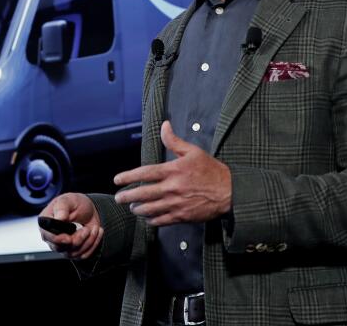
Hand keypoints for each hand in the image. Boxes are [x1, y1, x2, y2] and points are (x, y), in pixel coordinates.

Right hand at [39, 193, 103, 259]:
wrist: (88, 210)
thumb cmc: (75, 203)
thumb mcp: (68, 200)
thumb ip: (62, 208)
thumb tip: (59, 218)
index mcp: (46, 224)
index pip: (47, 236)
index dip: (57, 239)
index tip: (68, 238)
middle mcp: (52, 237)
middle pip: (61, 248)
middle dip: (78, 239)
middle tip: (87, 229)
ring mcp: (62, 246)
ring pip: (74, 253)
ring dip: (88, 240)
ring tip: (94, 228)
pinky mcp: (74, 252)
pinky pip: (83, 255)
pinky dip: (93, 244)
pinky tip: (96, 233)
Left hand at [113, 120, 231, 225]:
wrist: (230, 192)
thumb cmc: (212, 170)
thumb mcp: (193, 152)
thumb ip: (174, 141)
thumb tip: (164, 125)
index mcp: (173, 171)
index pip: (144, 173)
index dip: (128, 177)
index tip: (117, 180)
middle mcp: (171, 188)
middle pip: (142, 194)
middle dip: (127, 196)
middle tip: (118, 198)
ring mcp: (176, 204)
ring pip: (149, 209)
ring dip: (137, 209)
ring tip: (132, 207)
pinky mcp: (181, 216)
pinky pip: (161, 220)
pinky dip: (151, 220)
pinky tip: (147, 217)